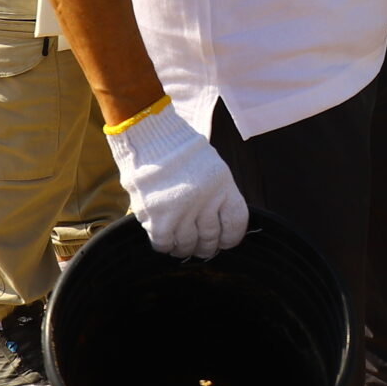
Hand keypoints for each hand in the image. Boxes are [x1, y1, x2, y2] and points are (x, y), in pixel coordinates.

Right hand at [108, 106, 249, 258]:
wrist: (150, 137)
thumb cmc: (182, 153)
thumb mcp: (214, 168)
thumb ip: (219, 196)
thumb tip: (219, 227)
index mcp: (223, 186)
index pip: (236, 224)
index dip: (231, 238)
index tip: (224, 241)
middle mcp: (205, 201)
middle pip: (211, 238)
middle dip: (207, 247)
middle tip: (202, 247)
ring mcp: (181, 211)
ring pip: (188, 245)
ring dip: (186, 248)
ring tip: (182, 245)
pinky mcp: (158, 218)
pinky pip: (164, 243)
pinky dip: (166, 245)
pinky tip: (166, 239)